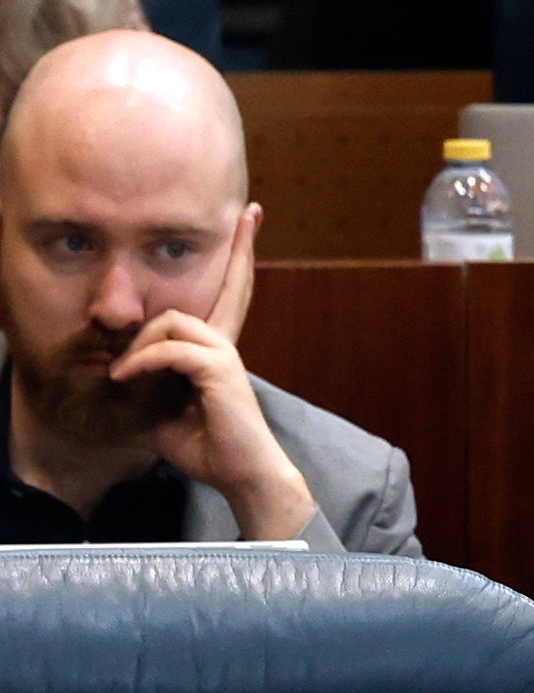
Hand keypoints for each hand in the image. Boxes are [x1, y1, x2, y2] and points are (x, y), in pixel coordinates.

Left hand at [108, 246, 313, 540]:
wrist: (243, 474)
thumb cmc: (208, 448)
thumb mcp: (167, 410)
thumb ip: (153, 383)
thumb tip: (125, 373)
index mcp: (218, 354)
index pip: (233, 296)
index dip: (242, 256)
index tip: (251, 218)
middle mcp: (226, 348)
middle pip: (196, 302)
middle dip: (196, 288)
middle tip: (188, 296)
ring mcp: (225, 357)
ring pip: (174, 321)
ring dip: (141, 347)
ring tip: (126, 376)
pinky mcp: (219, 371)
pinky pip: (169, 350)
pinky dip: (143, 363)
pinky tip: (129, 380)